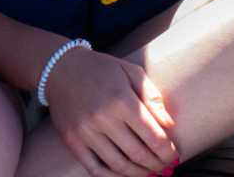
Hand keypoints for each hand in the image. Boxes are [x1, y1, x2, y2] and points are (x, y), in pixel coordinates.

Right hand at [45, 47, 178, 176]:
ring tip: (148, 171)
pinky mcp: (72, 141)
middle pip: (138, 154)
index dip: (168, 151)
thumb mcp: (130, 71)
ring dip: (139, 173)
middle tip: (165, 166)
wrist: (60, 68)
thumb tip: (169, 125)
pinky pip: (95, 169)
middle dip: (157, 164)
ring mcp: (86, 132)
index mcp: (121, 99)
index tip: (174, 154)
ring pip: (119, 166)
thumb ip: (152, 96)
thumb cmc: (101, 69)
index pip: (153, 137)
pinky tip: (124, 173)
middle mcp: (103, 118)